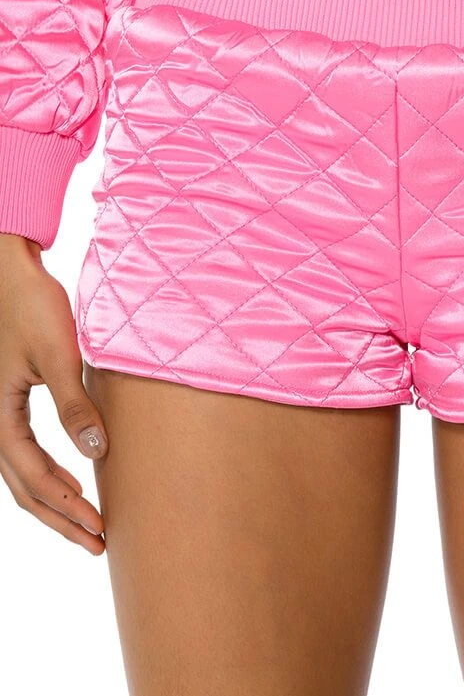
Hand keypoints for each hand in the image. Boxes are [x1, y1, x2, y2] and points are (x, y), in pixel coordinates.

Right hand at [0, 233, 107, 553]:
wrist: (11, 273)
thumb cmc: (32, 307)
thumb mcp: (58, 355)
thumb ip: (75, 405)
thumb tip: (97, 454)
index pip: (33, 478)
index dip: (67, 507)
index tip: (100, 527)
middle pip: (24, 489)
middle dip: (61, 519)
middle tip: (98, 543)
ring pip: (22, 475)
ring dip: (54, 503)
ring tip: (88, 524)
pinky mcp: (10, 403)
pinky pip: (24, 454)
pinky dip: (47, 477)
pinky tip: (72, 483)